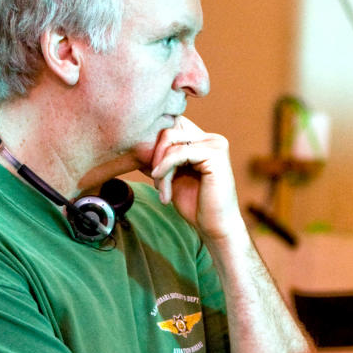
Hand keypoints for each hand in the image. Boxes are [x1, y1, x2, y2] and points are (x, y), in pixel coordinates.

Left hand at [148, 118, 243, 239]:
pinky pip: (179, 154)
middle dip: (155, 155)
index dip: (155, 145)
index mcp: (204, 141)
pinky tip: (165, 192)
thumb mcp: (171, 177)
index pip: (171, 126)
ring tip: (161, 189)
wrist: (214, 227)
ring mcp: (216, 145)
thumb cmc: (194, 204)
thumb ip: (159, 159)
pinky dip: (166, 172)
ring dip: (160, 167)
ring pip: (171, 142)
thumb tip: (136, 144)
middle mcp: (212, 139)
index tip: (149, 170)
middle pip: (169, 130)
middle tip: (155, 181)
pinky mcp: (216, 155)